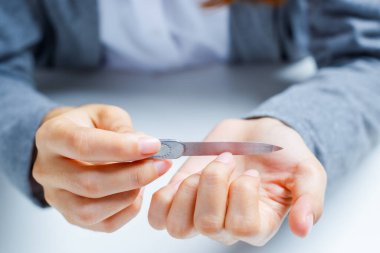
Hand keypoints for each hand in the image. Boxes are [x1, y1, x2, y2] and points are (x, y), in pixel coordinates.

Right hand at [33, 104, 171, 231]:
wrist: (69, 142)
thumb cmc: (88, 126)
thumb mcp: (106, 115)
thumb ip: (124, 129)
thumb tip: (146, 147)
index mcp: (53, 136)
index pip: (82, 145)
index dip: (121, 148)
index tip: (153, 146)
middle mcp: (48, 170)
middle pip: (89, 183)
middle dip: (133, 176)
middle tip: (161, 164)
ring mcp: (56, 197)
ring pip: (92, 210)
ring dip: (130, 195)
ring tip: (148, 176)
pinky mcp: (71, 216)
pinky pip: (103, 224)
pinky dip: (128, 210)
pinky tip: (137, 192)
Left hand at [148, 118, 326, 245]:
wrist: (256, 135)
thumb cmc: (281, 154)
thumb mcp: (307, 172)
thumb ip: (309, 200)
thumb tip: (303, 228)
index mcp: (259, 225)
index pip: (243, 227)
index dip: (243, 193)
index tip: (252, 171)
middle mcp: (227, 227)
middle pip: (208, 225)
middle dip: (215, 182)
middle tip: (228, 159)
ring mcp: (200, 214)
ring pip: (179, 226)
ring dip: (189, 189)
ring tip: (205, 168)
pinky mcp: (179, 199)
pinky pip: (158, 215)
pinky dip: (164, 195)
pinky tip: (183, 175)